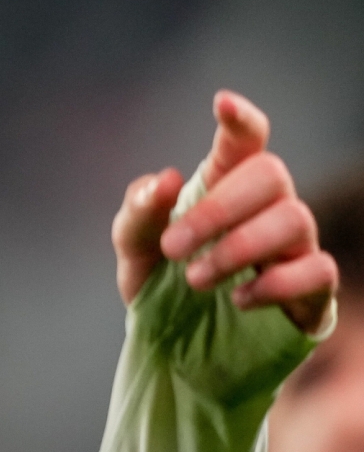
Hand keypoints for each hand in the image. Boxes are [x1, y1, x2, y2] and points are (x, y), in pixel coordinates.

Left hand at [112, 91, 336, 333]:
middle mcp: (267, 207)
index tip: (221, 103)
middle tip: (173, 247)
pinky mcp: (312, 289)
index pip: (246, 141)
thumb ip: (138, 212)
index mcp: (224, 185)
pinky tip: (237, 298)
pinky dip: (274, 284)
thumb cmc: (161, 283)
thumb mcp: (134, 248)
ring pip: (294, 219)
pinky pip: (318, 271)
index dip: (241, 120)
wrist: (174, 349)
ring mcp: (294, 246)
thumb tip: (164, 180)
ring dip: (238, 247)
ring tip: (193, 279)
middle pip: (271, 174)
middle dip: (218, 208)